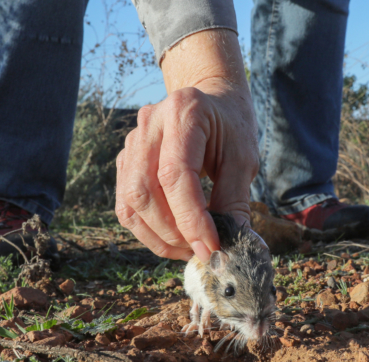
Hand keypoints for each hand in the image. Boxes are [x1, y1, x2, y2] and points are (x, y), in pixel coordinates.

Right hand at [115, 29, 257, 261]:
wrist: (212, 103)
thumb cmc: (231, 128)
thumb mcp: (243, 159)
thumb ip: (235, 201)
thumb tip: (230, 248)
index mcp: (182, 111)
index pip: (175, 174)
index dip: (191, 218)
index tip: (212, 246)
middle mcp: (149, 124)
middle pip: (144, 191)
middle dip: (173, 231)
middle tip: (203, 251)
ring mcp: (131, 142)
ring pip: (130, 202)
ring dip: (159, 236)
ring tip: (190, 248)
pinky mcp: (125, 162)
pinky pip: (127, 205)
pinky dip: (149, 230)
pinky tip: (174, 239)